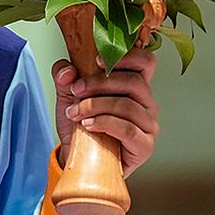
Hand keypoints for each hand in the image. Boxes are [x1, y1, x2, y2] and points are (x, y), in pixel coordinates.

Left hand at [51, 48, 159, 177]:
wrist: (80, 158)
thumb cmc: (82, 124)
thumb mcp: (68, 95)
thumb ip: (65, 77)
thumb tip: (68, 71)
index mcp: (135, 85)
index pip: (146, 62)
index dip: (127, 57)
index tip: (97, 61)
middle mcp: (147, 103)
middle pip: (134, 82)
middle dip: (99, 83)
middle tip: (76, 90)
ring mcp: (149, 125)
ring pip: (128, 105)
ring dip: (96, 106)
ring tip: (75, 113)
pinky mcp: (145, 146)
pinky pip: (128, 129)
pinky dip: (104, 123)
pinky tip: (88, 125)